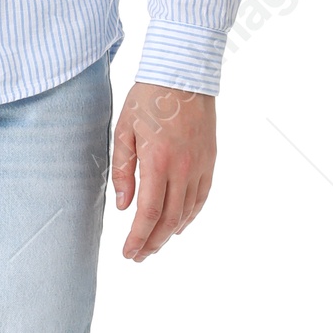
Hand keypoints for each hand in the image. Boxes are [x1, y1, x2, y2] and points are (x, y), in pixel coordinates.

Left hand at [111, 81, 216, 260]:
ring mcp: (200, 166)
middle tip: (138, 256)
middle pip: (169, 219)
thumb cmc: (148, 99)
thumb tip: (123, 206)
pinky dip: (189, 216)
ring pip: (187, 212)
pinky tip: (178, 226)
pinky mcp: (210, 161)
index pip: (149, 212)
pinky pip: (201, 198)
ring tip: (154, 245)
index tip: (129, 253)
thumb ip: (123, 170)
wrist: (184, 76)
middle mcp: (182, 168)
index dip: (139, 237)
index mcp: (157, 161)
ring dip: (170, 233)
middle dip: (153, 242)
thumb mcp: (124, 131)